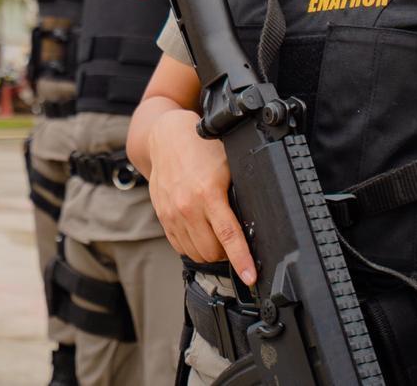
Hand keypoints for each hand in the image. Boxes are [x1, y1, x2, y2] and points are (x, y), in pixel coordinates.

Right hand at [147, 107, 255, 284]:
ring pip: (195, 253)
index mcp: (208, 193)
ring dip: (210, 252)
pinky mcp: (162, 217)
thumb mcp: (229, 165)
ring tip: (217, 237)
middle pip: (211, 252)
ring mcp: (172, 214)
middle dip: (227, 254)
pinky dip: (193, 246)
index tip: (250, 277)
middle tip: (234, 243)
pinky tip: (201, 233)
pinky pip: (180, 246)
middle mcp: (187, 207)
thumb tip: (254, 219)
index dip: (241, 260)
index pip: (229, 236)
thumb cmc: (202, 147)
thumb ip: (238, 193)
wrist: (167, 138)